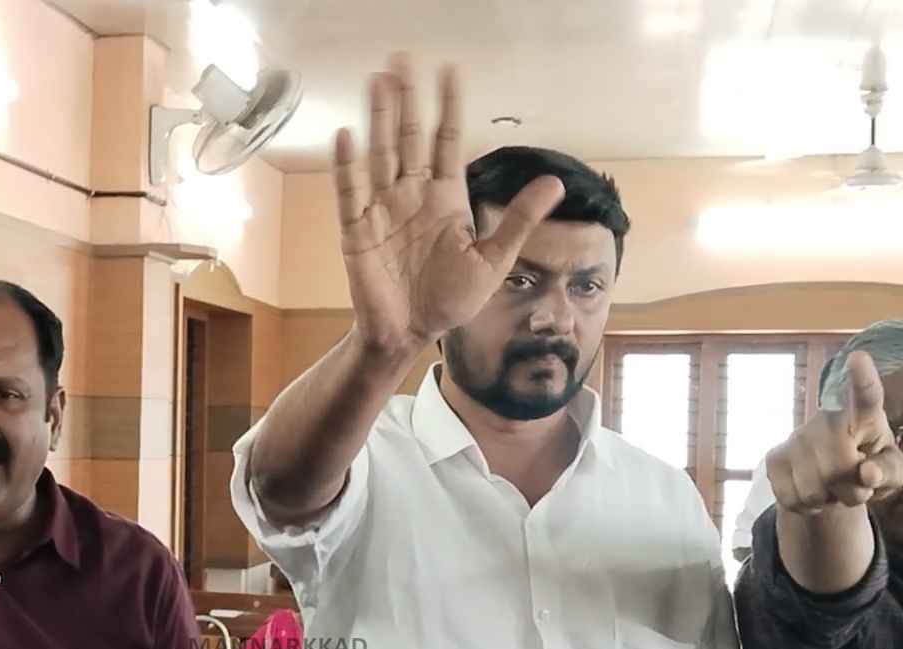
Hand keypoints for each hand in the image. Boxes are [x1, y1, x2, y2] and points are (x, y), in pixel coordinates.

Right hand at [334, 56, 563, 355]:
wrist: (409, 334)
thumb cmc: (449, 299)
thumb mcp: (493, 259)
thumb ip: (518, 219)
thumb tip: (554, 182)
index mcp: (446, 197)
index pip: (446, 140)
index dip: (447, 107)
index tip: (449, 71)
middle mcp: (412, 194)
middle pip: (408, 137)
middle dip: (406, 100)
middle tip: (401, 60)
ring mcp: (383, 209)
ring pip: (380, 153)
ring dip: (378, 118)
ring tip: (377, 82)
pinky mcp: (357, 230)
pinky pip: (351, 192)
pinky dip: (348, 165)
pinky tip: (348, 136)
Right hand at [768, 350, 902, 514]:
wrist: (830, 477)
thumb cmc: (870, 466)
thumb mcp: (893, 472)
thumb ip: (890, 472)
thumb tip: (866, 474)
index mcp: (864, 416)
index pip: (866, 396)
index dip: (862, 379)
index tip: (858, 358)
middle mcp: (826, 420)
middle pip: (839, 469)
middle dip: (851, 491)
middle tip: (855, 486)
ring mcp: (795, 438)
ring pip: (812, 488)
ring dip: (827, 500)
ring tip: (833, 489)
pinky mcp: (774, 457)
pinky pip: (791, 497)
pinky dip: (806, 506)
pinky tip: (812, 492)